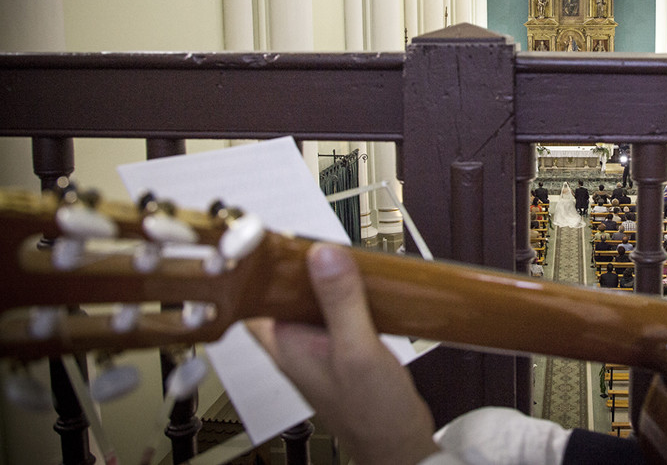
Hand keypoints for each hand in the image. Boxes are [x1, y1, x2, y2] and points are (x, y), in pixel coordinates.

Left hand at [249, 244, 439, 464]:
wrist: (400, 445)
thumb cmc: (371, 415)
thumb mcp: (356, 350)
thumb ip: (341, 301)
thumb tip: (323, 256)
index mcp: (285, 346)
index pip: (252, 296)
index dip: (256, 266)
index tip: (270, 237)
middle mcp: (297, 345)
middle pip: (284, 291)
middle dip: (300, 265)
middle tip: (315, 238)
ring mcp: (320, 346)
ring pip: (313, 300)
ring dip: (328, 280)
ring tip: (344, 257)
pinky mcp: (344, 348)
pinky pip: (338, 311)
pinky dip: (349, 295)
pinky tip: (366, 287)